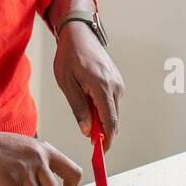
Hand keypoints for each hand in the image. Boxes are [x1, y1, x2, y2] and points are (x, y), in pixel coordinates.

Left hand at [53, 21, 123, 150]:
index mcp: (102, 86)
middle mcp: (115, 86)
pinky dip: (103, 108)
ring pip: (113, 111)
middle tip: (87, 137)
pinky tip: (88, 101)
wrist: (79, 34)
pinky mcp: (117, 81)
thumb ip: (78, 108)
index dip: (107, 139)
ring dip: (101, 118)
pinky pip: (112, 102)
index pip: (110, 121)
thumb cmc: (69, 56)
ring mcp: (118, 83)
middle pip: (113, 119)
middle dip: (102, 131)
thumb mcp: (66, 83)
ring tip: (83, 110)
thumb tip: (87, 130)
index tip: (100, 152)